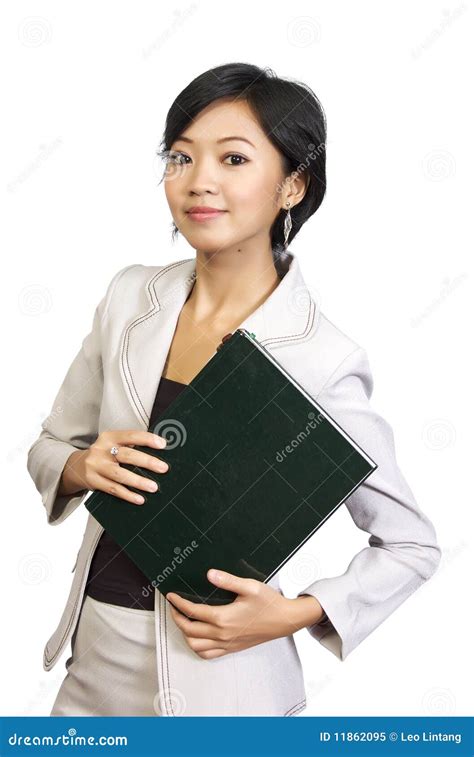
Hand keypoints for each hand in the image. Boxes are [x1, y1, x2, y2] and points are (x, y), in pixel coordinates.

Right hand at [58, 430, 169, 504]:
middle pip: (126, 455)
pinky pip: (113, 489)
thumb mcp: (113, 444)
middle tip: (163, 468)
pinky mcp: (93, 481)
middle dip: (147, 462)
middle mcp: (101, 449)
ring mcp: (95, 466)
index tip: (163, 444)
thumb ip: (131, 445)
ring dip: (138, 481)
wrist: (76, 466)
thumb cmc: (104, 454)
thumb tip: (159, 449)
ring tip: (153, 487)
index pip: (131, 435)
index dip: (147, 439)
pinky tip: (140, 499)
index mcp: (109, 436)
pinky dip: (128, 495)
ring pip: (119, 474)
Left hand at [166, 568, 324, 658]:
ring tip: (183, 620)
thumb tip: (209, 574)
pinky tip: (197, 636)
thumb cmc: (269, 603)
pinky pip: (207, 654)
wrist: (285, 620)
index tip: (171, 596)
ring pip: (195, 646)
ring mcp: (226, 644)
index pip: (193, 612)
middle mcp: (222, 634)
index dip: (179, 603)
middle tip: (173, 606)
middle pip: (189, 630)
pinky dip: (196, 647)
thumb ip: (228, 580)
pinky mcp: (231, 648)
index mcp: (223, 618)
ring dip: (184, 634)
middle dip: (177, 617)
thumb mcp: (250, 586)